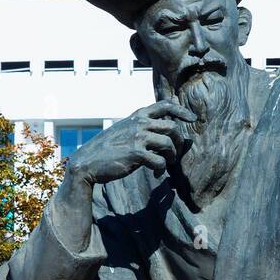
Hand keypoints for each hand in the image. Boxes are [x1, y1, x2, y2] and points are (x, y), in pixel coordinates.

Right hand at [66, 102, 196, 185]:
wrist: (88, 162)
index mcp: (137, 116)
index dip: (181, 111)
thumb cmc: (107, 149)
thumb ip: (140, 127)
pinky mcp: (136, 153)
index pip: (165, 105)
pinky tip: (155, 174)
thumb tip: (160, 133)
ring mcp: (138, 137)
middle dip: (178, 142)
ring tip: (166, 164)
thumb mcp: (123, 130)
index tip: (192, 118)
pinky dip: (161, 169)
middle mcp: (139, 123)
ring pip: (169, 143)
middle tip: (174, 154)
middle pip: (173, 127)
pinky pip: (160, 161)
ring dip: (171, 156)